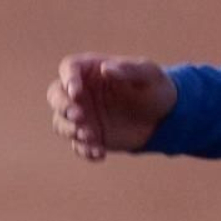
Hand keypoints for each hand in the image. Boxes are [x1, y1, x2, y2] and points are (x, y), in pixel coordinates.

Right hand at [46, 54, 176, 161]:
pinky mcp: (89, 136)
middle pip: (55, 94)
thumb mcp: (148, 75)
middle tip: (79, 116)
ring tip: (92, 136)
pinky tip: (99, 153)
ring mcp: (84, 115)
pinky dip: (85, 150)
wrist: (165, 116)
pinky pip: (77, 145)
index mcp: (93, 69)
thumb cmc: (155, 87)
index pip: (69, 67)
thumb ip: (128, 70)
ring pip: (60, 122)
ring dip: (70, 130)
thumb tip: (105, 68)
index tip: (76, 92)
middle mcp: (83, 91)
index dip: (68, 78)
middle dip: (62, 106)